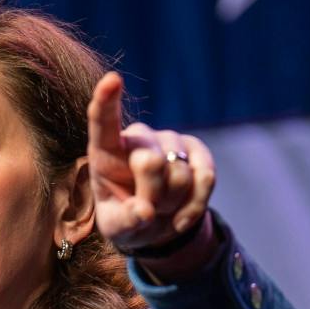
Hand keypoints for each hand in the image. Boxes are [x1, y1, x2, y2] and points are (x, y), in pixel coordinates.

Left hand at [87, 71, 216, 253]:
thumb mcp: (118, 228)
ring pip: (180, 175)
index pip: (103, 123)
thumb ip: (125, 221)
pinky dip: (196, 204)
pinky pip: (206, 177)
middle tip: (146, 211)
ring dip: (173, 204)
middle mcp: (139, 139)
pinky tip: (182, 214)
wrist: (158, 224)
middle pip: (150, 163)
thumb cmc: (128, 219)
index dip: (107, 101)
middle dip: (152, 196)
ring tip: (162, 209)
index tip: (112, 80)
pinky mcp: (197, 152)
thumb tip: (144, 212)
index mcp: (106, 152)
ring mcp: (169, 141)